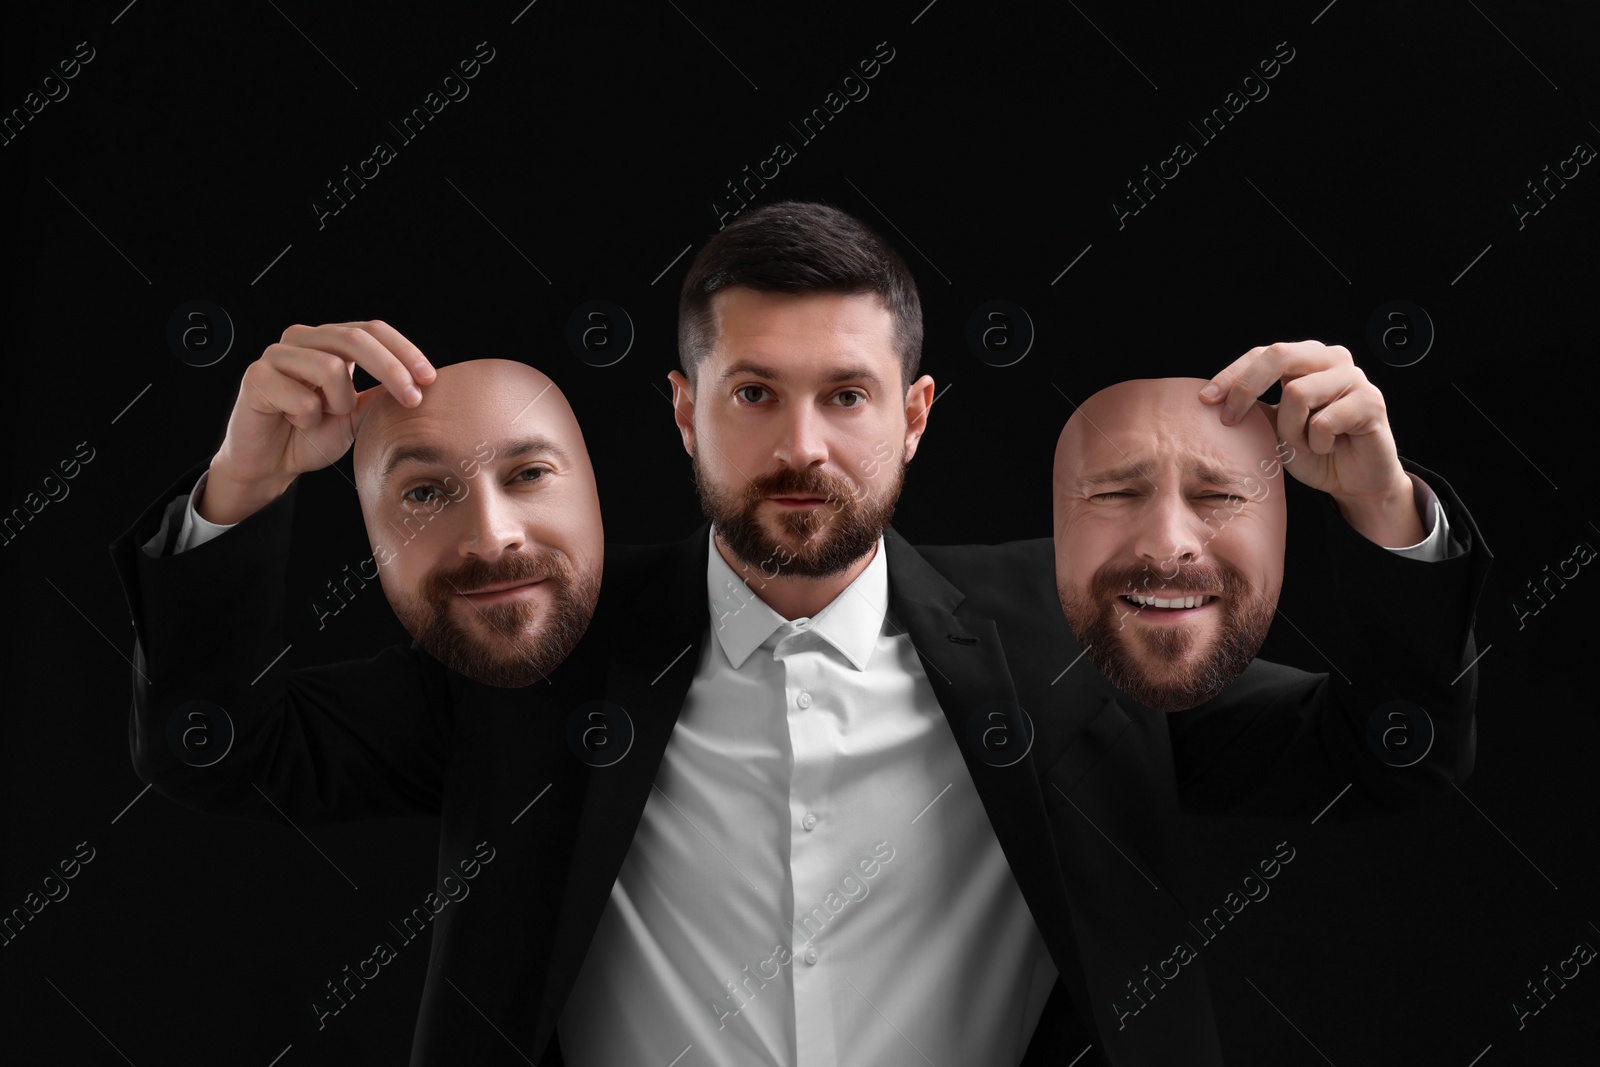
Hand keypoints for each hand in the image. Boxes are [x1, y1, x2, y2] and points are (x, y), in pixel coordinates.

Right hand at [201, 321, 433, 523]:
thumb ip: (381, 395)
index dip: (404, 351)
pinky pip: (301, 398)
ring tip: (325, 417)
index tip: (430, 378)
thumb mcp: (358, 415)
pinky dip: (309, 419)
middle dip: (391, 369)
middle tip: (413, 399)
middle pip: (355, 339)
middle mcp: (303, 339)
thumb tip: (421, 382)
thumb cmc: (311, 435)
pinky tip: (297, 423)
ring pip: (330, 368)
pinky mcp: (256, 377)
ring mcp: (277, 355)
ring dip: (339, 403)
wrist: (269, 465)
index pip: (372, 330)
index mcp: (329, 342)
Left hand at [1199, 340, 1422, 546]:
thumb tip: (1212, 398)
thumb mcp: (1273, 427)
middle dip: (1246, 387)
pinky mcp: (1372, 401)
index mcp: (1305, 359)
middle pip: (1279, 355)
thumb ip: (1254, 407)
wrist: (1353, 481)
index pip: (1261, 354)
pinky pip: (1324, 421)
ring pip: (1298, 393)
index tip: (1204, 400)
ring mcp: (1354, 378)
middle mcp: (1331, 359)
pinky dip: (1317, 443)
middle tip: (1230, 420)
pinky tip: (1330, 447)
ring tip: (1305, 444)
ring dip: (1291, 430)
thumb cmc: (1313, 450)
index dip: (1231, 375)